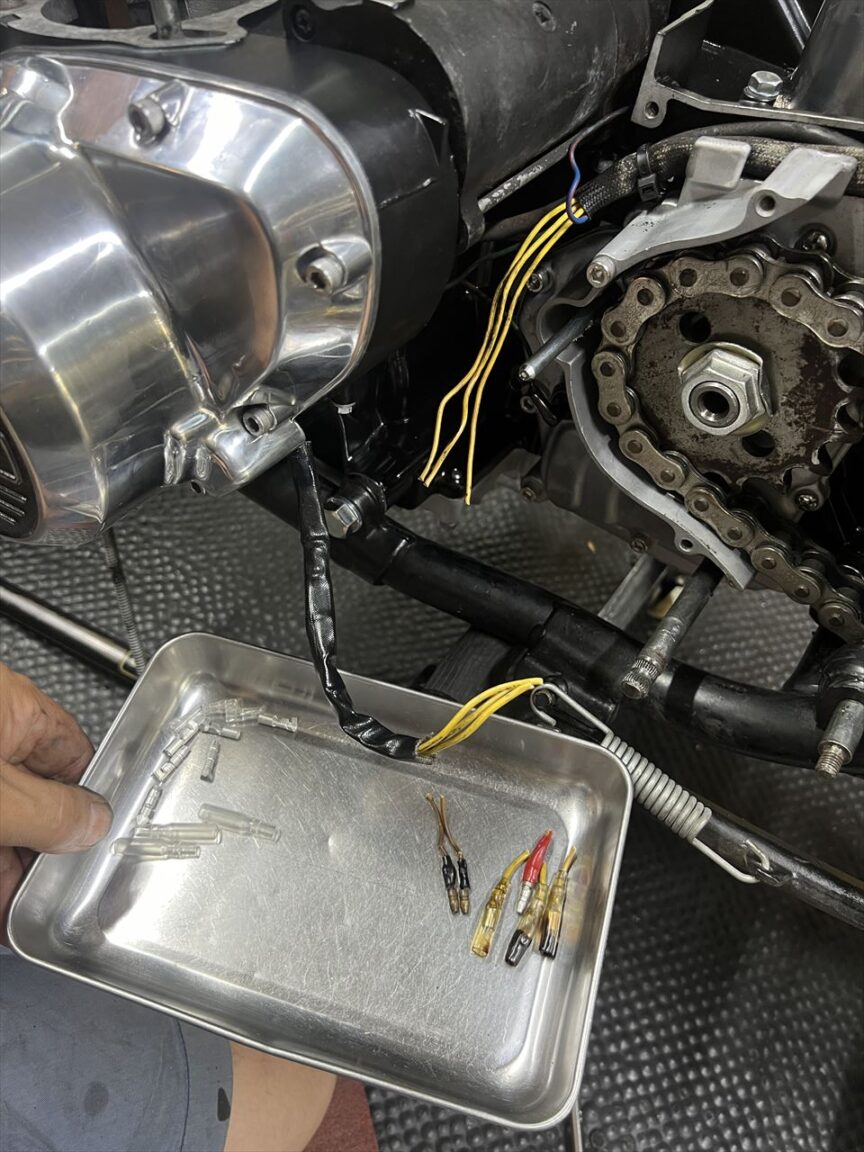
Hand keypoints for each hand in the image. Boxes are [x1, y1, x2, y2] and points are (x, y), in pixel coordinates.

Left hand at [0, 663, 111, 937]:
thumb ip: (52, 811)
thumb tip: (94, 822)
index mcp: (15, 708)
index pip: (76, 757)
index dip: (87, 808)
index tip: (91, 851)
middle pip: (35, 799)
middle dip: (43, 856)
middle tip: (46, 902)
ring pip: (2, 824)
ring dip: (9, 872)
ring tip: (12, 917)